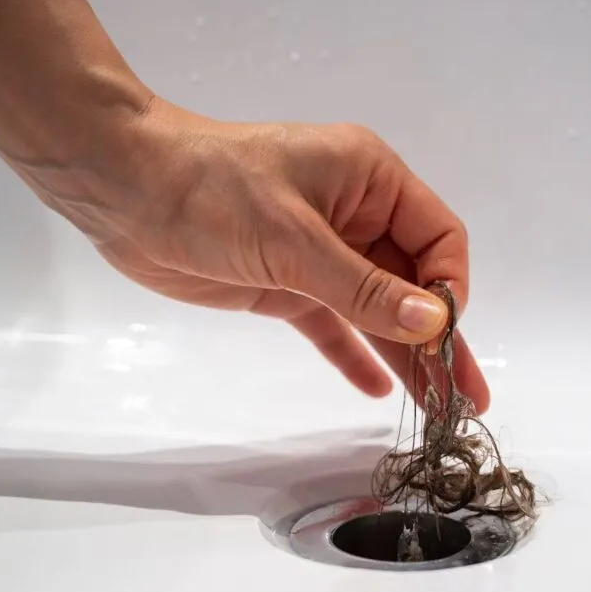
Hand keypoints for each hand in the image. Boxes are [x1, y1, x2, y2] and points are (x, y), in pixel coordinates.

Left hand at [16, 98, 490, 411]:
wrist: (122, 187)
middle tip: (468, 400)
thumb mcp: (295, 239)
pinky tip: (377, 389)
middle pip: (412, 283)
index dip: (448, 289)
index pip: (437, 239)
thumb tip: (436, 323)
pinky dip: (353, 353)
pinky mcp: (284, 283)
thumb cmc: (213, 192)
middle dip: (440, 339)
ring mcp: (319, 252)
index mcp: (371, 181)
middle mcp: (355, 215)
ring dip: (404, 355)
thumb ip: (365, 288)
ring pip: (375, 310)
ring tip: (437, 410)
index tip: (443, 338)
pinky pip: (332, 323)